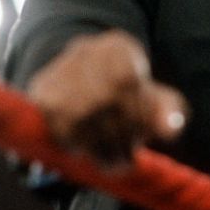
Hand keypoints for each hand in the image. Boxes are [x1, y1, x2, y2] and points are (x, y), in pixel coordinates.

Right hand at [27, 28, 187, 166]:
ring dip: (96, 146)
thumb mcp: (157, 101)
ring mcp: (59, 69)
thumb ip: (170, 113)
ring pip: (77, 114)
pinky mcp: (39, 90)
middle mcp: (85, 50)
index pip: (126, 79)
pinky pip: (55, 123)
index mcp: (118, 47)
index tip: (141, 140)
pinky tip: (83, 151)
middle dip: (117, 136)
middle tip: (127, 160)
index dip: (135, 115)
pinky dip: (71, 142)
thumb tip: (170, 128)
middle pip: (101, 98)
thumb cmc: (130, 98)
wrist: (87, 86)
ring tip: (110, 163)